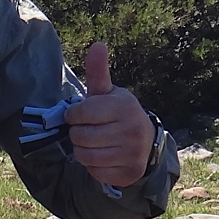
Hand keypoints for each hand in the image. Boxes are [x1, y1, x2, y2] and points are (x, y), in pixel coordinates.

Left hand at [63, 42, 155, 186]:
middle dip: (78, 133)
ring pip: (85, 156)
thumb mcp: (107, 93)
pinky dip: (93, 167)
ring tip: (94, 143)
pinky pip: (94, 172)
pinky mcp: (128, 174)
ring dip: (82, 151)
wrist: (145, 142)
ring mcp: (132, 153)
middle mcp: (131, 130)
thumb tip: (97, 44)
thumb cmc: (117, 114)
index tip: (80, 114)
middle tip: (88, 130)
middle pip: (80, 137)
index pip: (80, 113)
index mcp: (124, 106)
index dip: (73, 115)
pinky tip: (104, 157)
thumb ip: (98, 72)